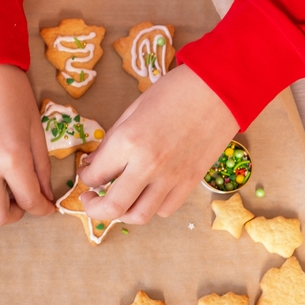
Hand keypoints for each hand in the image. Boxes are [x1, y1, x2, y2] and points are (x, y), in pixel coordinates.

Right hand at [0, 63, 55, 226]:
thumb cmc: (10, 91)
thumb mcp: (35, 128)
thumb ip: (41, 167)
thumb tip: (45, 195)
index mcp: (12, 157)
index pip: (30, 202)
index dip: (42, 209)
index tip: (45, 206)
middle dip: (15, 214)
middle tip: (22, 199)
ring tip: (4, 174)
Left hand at [78, 65, 238, 224]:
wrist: (219, 88)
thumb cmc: (174, 91)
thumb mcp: (132, 110)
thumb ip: (111, 141)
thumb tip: (93, 163)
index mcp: (127, 142)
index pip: (95, 176)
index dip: (85, 177)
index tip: (86, 173)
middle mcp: (147, 165)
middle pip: (113, 207)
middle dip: (94, 208)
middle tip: (89, 200)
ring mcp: (171, 177)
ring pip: (140, 216)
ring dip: (122, 213)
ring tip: (118, 201)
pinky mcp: (192, 182)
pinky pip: (166, 209)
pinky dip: (152, 207)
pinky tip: (147, 194)